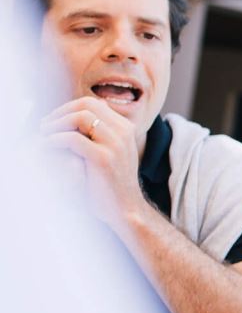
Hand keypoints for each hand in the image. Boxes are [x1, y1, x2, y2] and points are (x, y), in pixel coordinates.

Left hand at [38, 97, 146, 227]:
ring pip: (81, 117)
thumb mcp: (112, 151)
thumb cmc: (112, 182)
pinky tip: (47, 146)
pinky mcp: (103, 158)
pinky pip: (73, 139)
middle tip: (45, 126)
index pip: (93, 103)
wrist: (125, 208)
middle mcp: (124, 132)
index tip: (53, 121)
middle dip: (60, 112)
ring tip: (44, 134)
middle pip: (86, 105)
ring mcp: (115, 144)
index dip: (68, 108)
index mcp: (126, 128)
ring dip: (56, 123)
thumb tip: (88, 111)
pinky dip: (55, 140)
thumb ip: (102, 132)